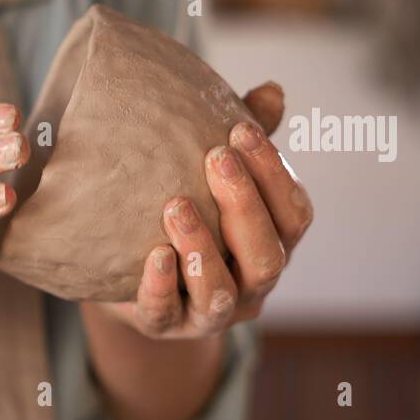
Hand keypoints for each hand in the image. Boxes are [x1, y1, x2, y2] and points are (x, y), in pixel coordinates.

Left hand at [93, 82, 313, 338]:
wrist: (125, 272)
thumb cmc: (182, 212)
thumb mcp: (209, 176)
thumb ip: (242, 143)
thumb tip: (273, 91)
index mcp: (273, 245)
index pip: (294, 214)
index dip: (275, 174)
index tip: (241, 130)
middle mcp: (251, 285)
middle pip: (267, 255)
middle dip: (244, 205)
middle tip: (215, 157)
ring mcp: (210, 315)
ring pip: (221, 293)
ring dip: (203, 249)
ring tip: (175, 205)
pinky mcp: (163, 328)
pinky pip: (165, 314)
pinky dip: (161, 286)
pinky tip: (153, 255)